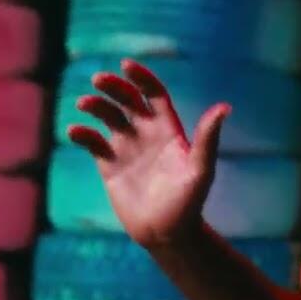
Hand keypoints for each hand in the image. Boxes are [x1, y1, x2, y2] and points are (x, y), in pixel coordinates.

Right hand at [66, 58, 230, 248]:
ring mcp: (127, 149)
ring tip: (85, 104)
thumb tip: (224, 108)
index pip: (154, 94)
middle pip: (127, 100)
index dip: (142, 78)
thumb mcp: (201, 169)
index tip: (127, 65)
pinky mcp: (110, 166)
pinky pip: (92, 143)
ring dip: (96, 106)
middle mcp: (147, 134)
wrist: (168, 233)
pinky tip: (75, 132)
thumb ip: (208, 138)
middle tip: (99, 80)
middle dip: (114, 87)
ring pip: (107, 117)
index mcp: (169, 130)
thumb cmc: (189, 202)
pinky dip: (82, 134)